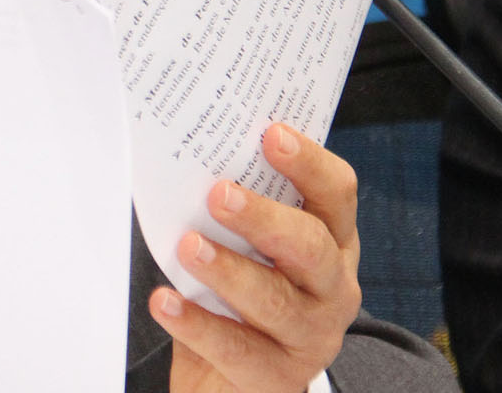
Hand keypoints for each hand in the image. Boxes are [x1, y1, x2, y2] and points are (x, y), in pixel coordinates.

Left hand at [149, 123, 360, 391]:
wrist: (234, 380)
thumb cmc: (237, 295)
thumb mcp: (246, 247)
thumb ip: (231, 208)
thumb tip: (184, 156)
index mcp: (330, 241)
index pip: (335, 194)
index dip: (308, 163)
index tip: (271, 133)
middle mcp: (331, 287)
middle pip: (310, 246)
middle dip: (264, 217)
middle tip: (219, 194)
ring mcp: (310, 336)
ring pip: (275, 300)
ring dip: (228, 269)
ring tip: (188, 246)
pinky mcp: (278, 378)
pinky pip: (237, 349)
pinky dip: (197, 324)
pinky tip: (165, 303)